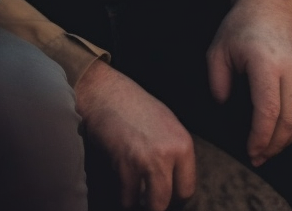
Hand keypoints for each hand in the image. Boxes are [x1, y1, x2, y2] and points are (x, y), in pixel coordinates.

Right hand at [75, 59, 195, 209]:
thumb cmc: (131, 104)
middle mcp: (170, 153)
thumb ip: (173, 151)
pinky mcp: (126, 164)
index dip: (175, 199)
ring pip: (152, 204)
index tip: (165, 199)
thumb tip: (174, 180)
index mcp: (183, 143)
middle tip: (148, 201)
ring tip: (134, 197)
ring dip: (140, 203)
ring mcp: (148, 160)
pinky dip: (123, 198)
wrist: (103, 91)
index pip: (188, 188)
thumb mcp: (164, 123)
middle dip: (158, 204)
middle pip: (171, 200)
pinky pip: (128, 197)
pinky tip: (120, 189)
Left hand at [206, 0, 291, 166]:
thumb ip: (217, 81)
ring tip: (269, 151)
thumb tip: (224, 107)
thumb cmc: (240, 27)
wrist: (272, 4)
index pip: (268, 111)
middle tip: (258, 158)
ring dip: (286, 139)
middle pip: (288, 120)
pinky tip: (283, 134)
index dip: (260, 137)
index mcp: (265, 63)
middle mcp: (291, 69)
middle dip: (273, 145)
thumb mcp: (218, 49)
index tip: (250, 152)